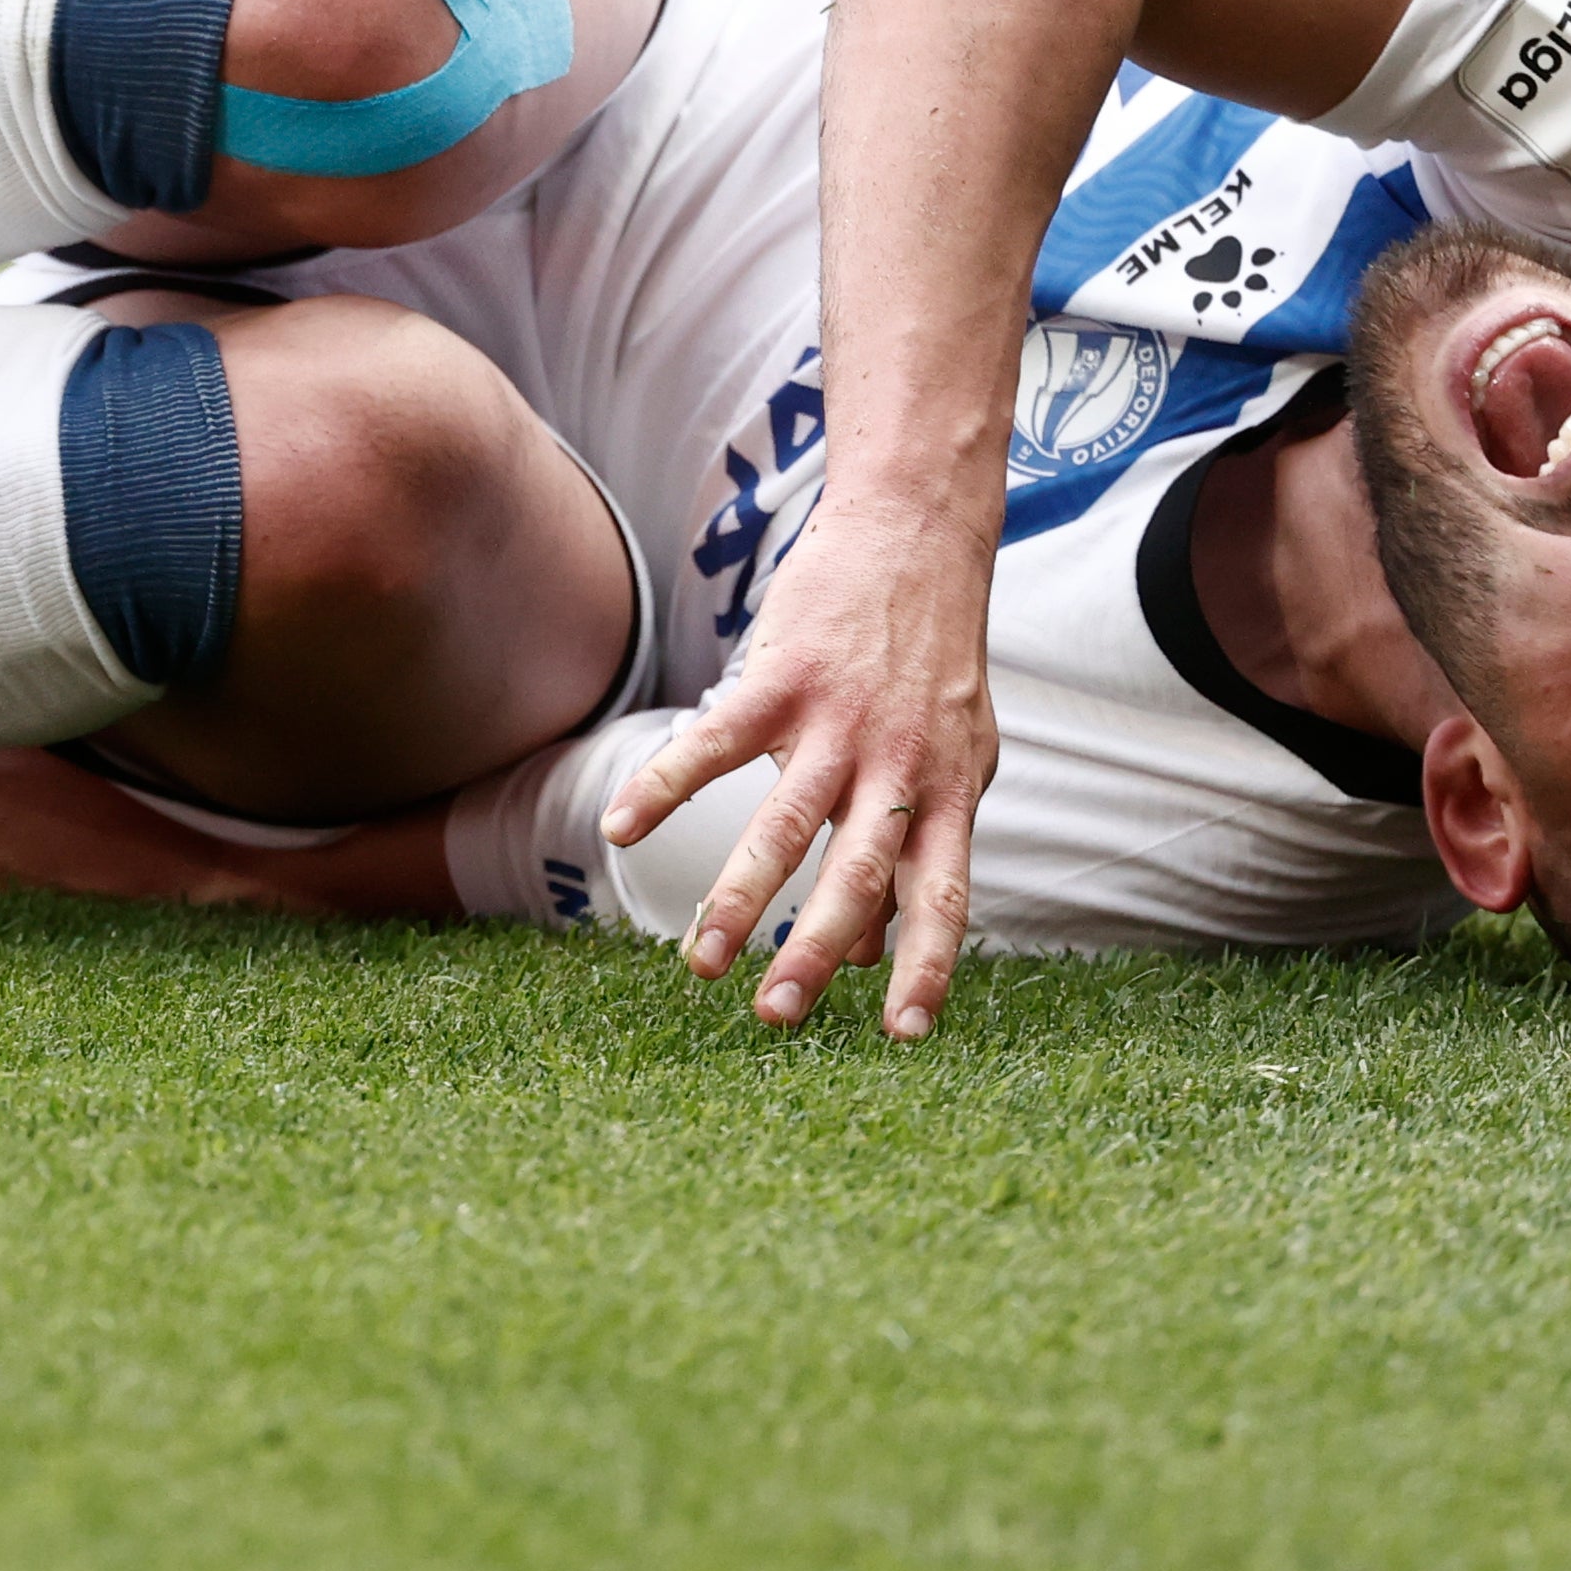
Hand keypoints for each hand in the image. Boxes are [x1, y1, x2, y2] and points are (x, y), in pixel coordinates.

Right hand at [599, 505, 997, 1035]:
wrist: (917, 535)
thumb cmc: (931, 660)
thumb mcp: (951, 758)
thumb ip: (913, 847)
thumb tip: (870, 954)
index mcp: (949, 791)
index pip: (942, 896)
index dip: (927, 967)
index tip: (903, 1036)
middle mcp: (899, 765)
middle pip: (858, 874)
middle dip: (815, 952)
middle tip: (776, 1017)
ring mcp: (838, 721)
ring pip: (784, 824)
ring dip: (737, 898)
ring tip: (699, 963)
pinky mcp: (781, 678)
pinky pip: (714, 743)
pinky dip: (663, 788)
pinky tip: (619, 830)